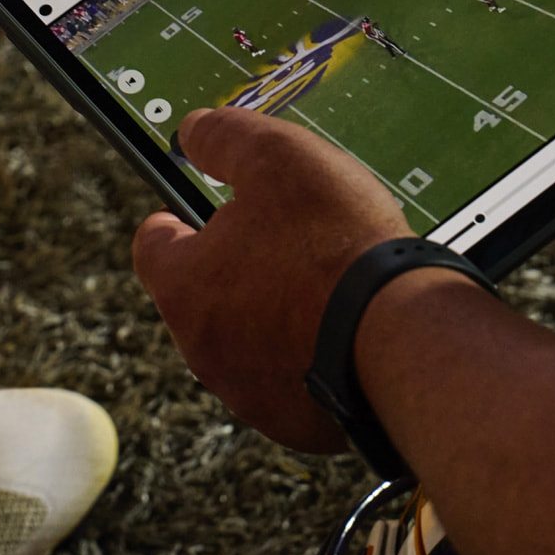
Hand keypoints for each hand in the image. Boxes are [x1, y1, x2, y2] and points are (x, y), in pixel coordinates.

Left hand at [133, 106, 412, 450]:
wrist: (402, 335)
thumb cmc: (336, 242)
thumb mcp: (275, 157)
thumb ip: (225, 138)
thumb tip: (193, 131)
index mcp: (186, 284)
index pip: (152, 245)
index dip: (174, 217)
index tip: (192, 208)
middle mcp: (204, 349)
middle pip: (203, 293)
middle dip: (236, 264)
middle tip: (285, 236)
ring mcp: (249, 392)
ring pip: (247, 338)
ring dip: (272, 310)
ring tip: (324, 279)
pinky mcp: (297, 423)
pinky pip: (292, 376)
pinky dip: (309, 351)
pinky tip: (345, 325)